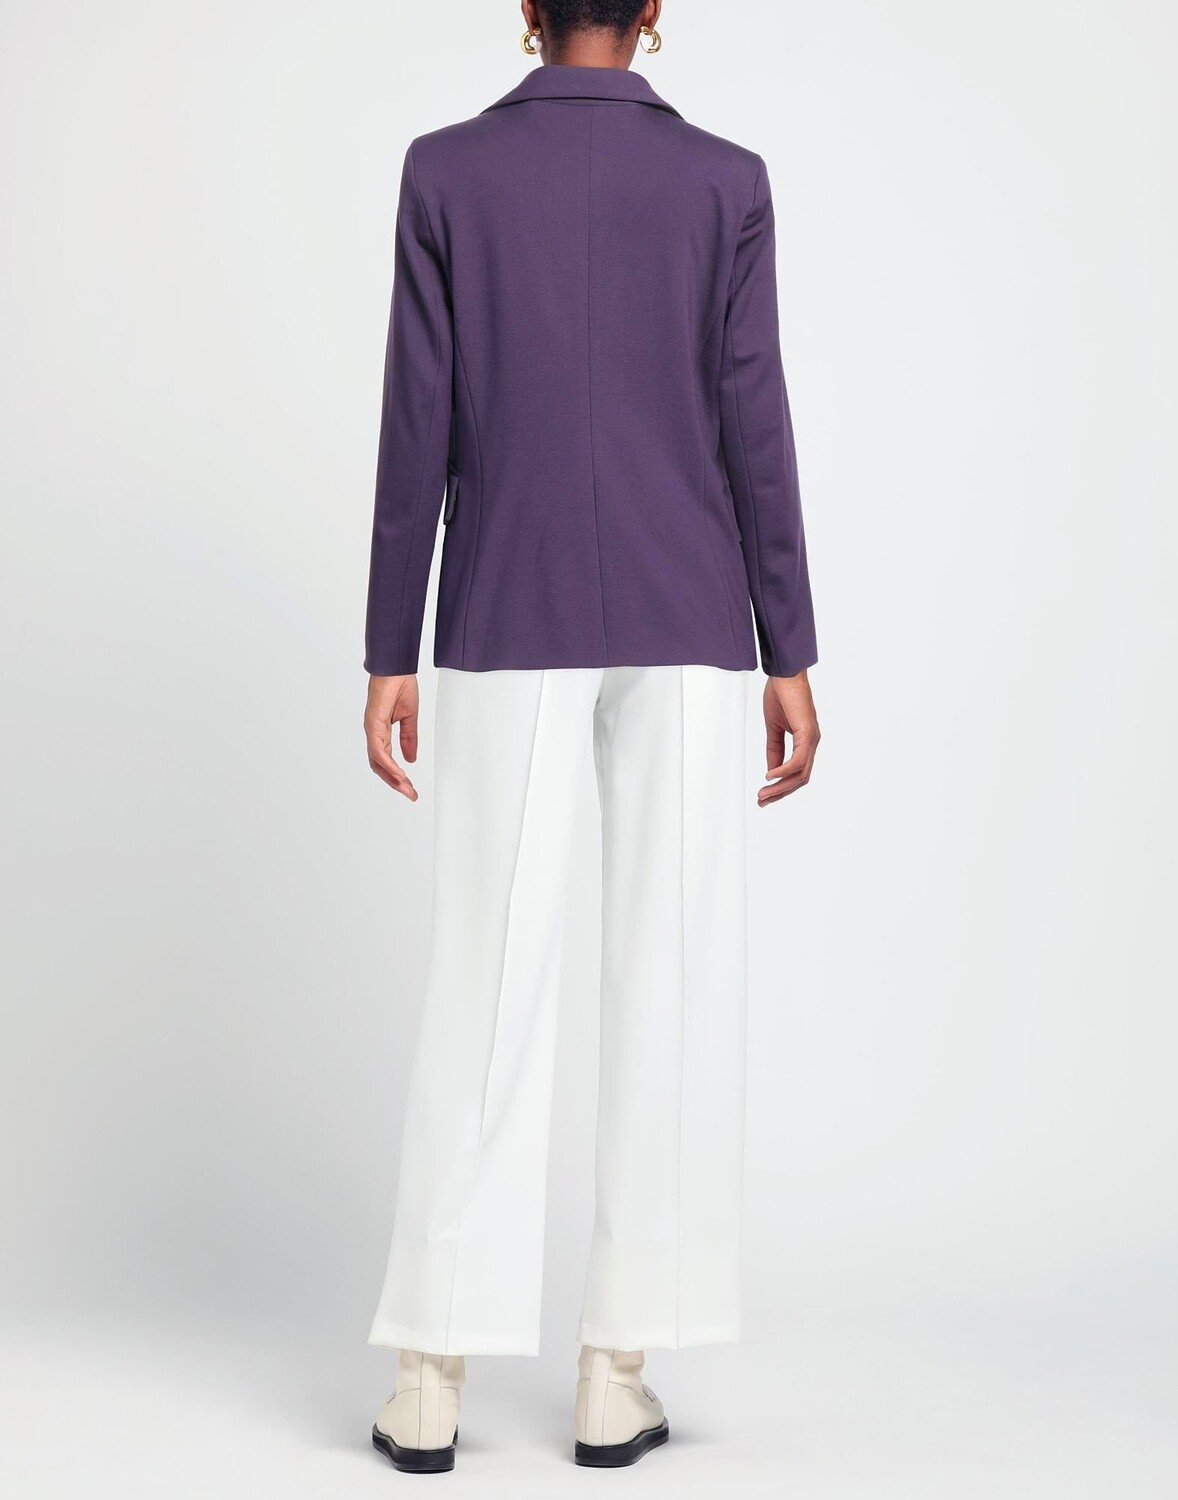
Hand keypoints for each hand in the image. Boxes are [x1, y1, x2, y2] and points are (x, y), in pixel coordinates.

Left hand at [364, 674, 419, 800]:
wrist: (396, 667)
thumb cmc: (400, 685)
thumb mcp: (409, 718)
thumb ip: (409, 739)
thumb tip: (410, 760)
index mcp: (381, 732)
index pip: (387, 761)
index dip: (398, 776)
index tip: (411, 788)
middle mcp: (374, 733)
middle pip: (380, 766)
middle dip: (395, 783)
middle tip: (411, 795)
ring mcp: (372, 730)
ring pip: (378, 762)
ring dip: (392, 778)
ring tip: (407, 788)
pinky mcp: (373, 724)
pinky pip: (378, 750)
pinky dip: (388, 764)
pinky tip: (400, 773)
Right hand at [759, 670, 819, 806]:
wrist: (785, 674)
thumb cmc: (781, 695)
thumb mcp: (774, 728)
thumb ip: (775, 750)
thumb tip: (772, 771)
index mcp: (805, 742)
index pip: (797, 773)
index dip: (781, 787)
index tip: (764, 796)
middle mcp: (812, 743)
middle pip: (800, 778)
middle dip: (781, 793)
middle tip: (762, 802)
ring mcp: (812, 739)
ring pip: (800, 774)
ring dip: (781, 787)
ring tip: (763, 794)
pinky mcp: (808, 733)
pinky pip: (798, 760)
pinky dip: (784, 771)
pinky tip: (770, 776)